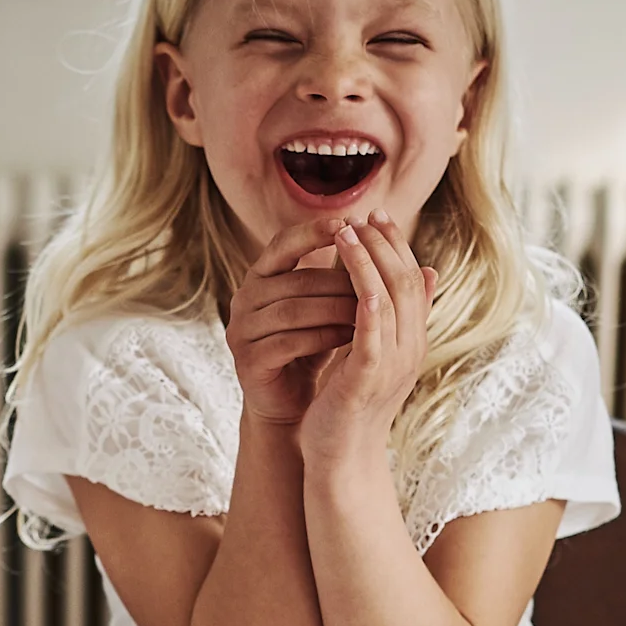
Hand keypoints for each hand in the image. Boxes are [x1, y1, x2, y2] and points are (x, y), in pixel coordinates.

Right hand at [225, 219, 361, 431]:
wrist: (290, 402)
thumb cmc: (311, 346)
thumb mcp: (326, 304)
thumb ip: (343, 272)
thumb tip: (383, 235)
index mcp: (259, 276)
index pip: (283, 243)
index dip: (313, 232)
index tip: (348, 224)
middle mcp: (243, 298)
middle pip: (297, 281)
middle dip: (340, 283)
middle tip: (378, 284)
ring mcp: (241, 329)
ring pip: (293, 311)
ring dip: (335, 310)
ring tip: (369, 312)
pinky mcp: (247, 359)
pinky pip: (289, 341)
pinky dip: (323, 337)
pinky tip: (352, 337)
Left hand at [296, 214, 434, 470]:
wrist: (341, 460)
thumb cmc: (349, 408)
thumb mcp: (372, 357)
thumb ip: (385, 321)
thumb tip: (415, 279)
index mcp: (411, 342)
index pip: (412, 280)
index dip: (397, 245)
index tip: (378, 216)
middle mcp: (409, 349)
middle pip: (407, 282)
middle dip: (386, 244)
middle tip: (367, 213)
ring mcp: (392, 363)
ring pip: (390, 299)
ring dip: (369, 261)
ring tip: (348, 231)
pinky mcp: (368, 377)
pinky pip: (372, 332)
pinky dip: (367, 300)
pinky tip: (354, 276)